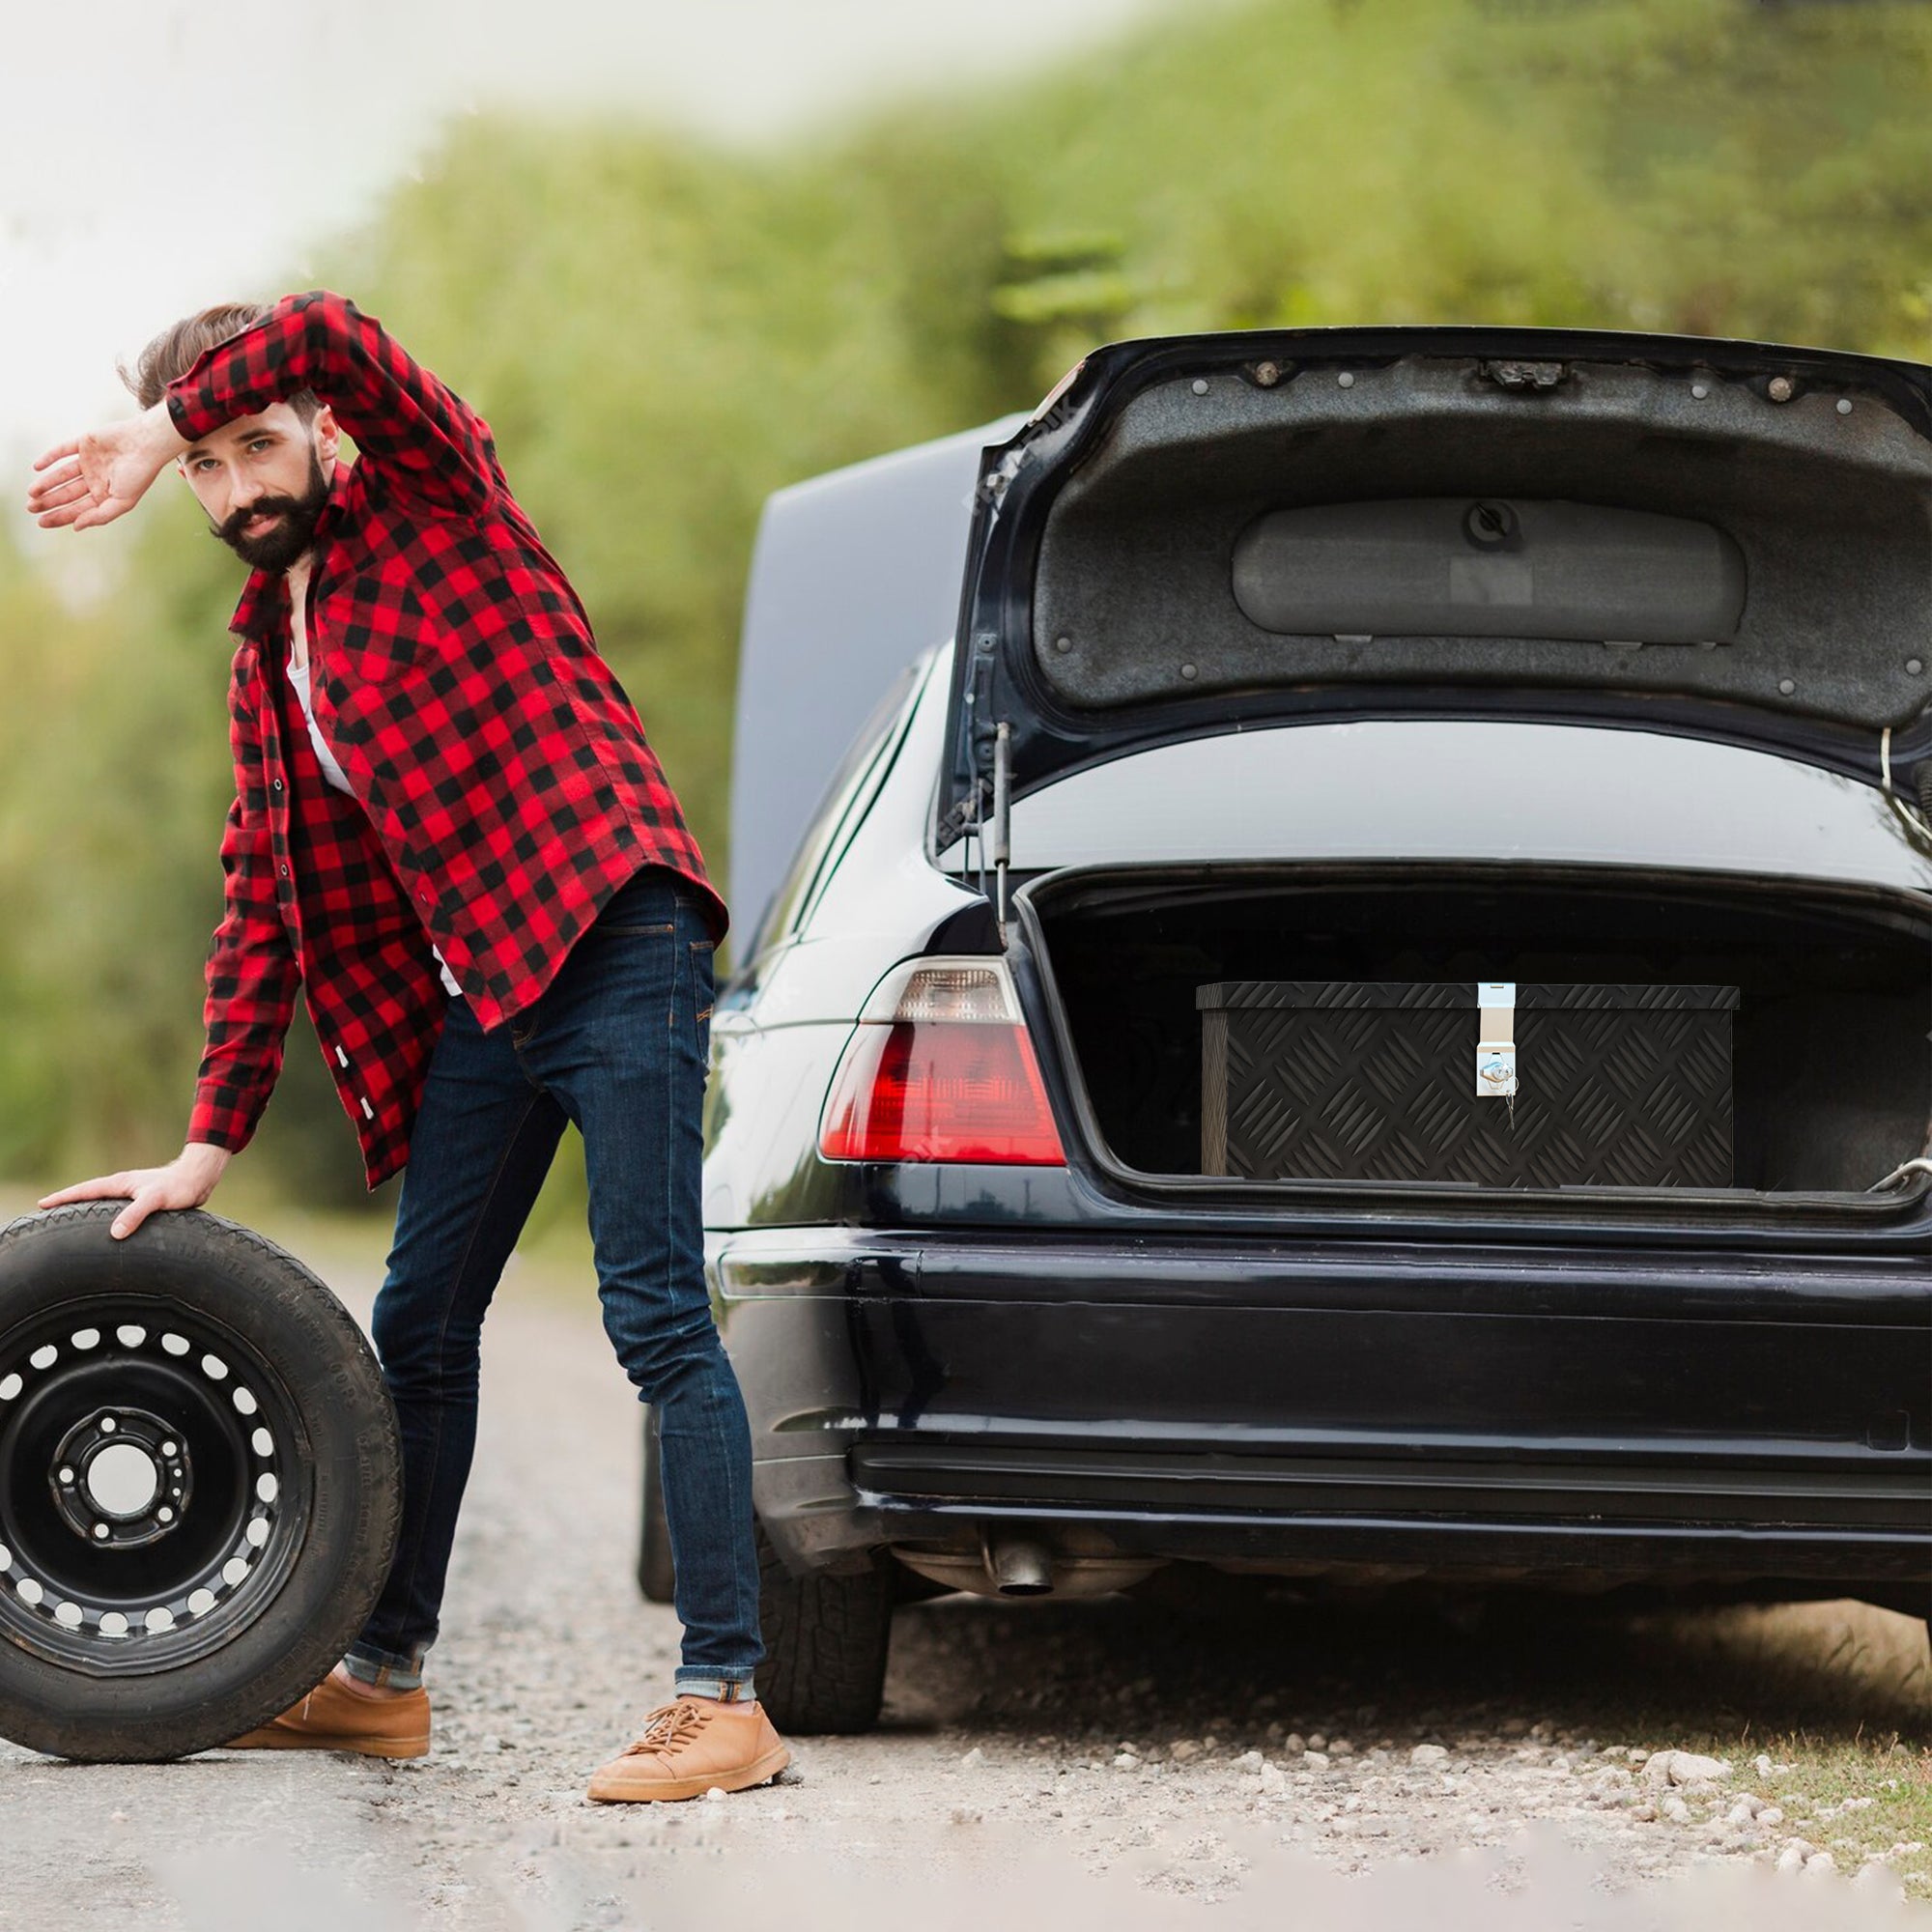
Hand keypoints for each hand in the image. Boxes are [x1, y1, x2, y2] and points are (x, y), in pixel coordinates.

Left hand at [27, 403, 186, 532]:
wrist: (147, 444)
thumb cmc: (140, 475)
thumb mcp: (123, 502)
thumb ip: (100, 516)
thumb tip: (76, 527)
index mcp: (105, 495)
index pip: (78, 509)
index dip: (60, 516)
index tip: (42, 522)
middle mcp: (95, 479)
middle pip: (67, 493)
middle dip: (49, 502)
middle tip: (30, 508)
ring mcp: (89, 462)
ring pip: (62, 475)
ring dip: (46, 483)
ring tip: (31, 492)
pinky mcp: (85, 443)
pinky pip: (63, 450)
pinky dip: (50, 457)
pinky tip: (37, 467)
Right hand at [38, 1143, 231, 1239]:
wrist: (199, 1178)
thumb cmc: (179, 1188)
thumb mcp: (155, 1200)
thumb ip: (135, 1214)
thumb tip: (114, 1233)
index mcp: (119, 1183)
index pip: (84, 1190)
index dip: (63, 1198)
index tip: (42, 1204)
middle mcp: (122, 1186)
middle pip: (88, 1194)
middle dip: (67, 1202)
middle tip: (46, 1211)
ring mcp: (131, 1192)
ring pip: (101, 1201)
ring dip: (85, 1208)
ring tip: (69, 1218)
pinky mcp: (141, 1200)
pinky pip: (114, 1207)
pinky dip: (103, 1213)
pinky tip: (104, 1223)